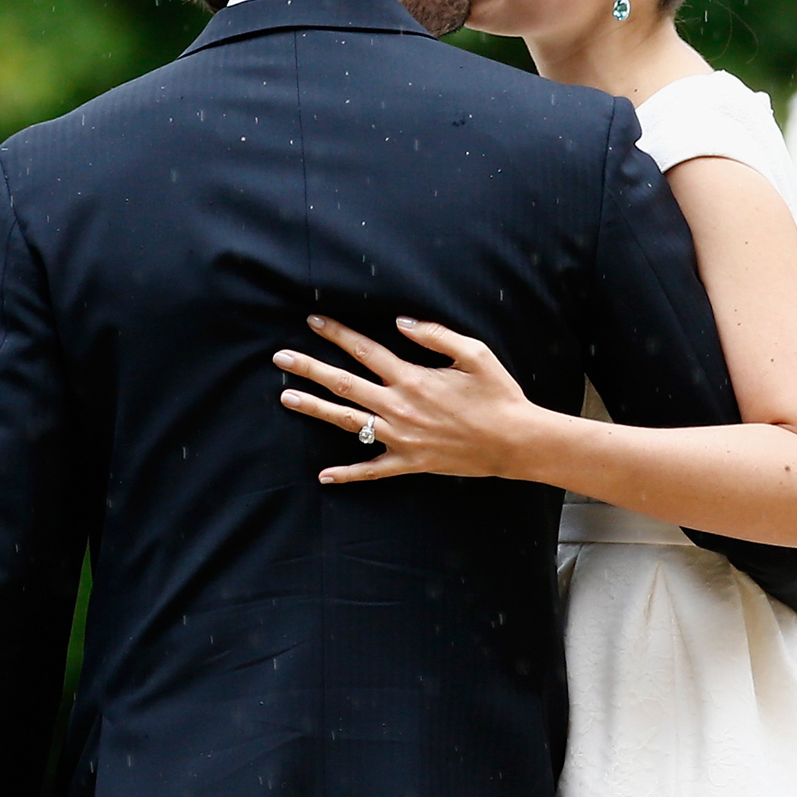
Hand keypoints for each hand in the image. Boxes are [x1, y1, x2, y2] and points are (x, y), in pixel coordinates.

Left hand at [272, 314, 547, 484]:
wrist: (515, 442)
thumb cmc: (498, 394)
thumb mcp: (473, 352)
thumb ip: (434, 334)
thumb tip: (400, 322)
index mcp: (412, 378)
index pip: (364, 350)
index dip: (337, 334)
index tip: (313, 321)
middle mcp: (399, 407)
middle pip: (344, 384)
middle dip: (309, 369)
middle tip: (280, 358)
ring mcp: (401, 438)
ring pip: (348, 422)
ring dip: (315, 409)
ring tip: (286, 398)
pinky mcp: (410, 463)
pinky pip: (373, 471)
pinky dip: (348, 473)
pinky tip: (324, 475)